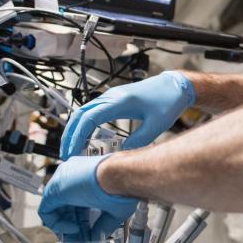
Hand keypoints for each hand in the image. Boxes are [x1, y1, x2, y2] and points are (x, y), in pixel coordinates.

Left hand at [38, 155, 139, 242]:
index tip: (88, 235)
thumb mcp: (114, 210)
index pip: (78, 202)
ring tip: (76, 242)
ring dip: (65, 229)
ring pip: (55, 209)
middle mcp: (72, 175)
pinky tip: (73, 230)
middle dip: (74, 229)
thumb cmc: (122, 186)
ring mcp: (61, 181)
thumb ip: (103, 224)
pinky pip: (47, 211)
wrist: (119, 176)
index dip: (82, 221)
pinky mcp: (53, 189)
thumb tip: (98, 237)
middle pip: (66, 207)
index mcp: (87, 176)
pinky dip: (57, 224)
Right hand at [60, 71, 195, 159]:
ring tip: (72, 148)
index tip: (72, 152)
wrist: (175, 86)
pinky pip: (93, 111)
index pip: (89, 118)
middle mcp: (111, 96)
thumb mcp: (156, 125)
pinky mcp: (115, 99)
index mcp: (119, 101)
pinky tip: (85, 137)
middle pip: (80, 114)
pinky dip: (84, 124)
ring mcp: (111, 96)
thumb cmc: (168, 101)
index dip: (77, 136)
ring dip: (75, 129)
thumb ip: (138, 141)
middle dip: (70, 135)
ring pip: (84, 111)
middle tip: (66, 154)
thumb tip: (121, 156)